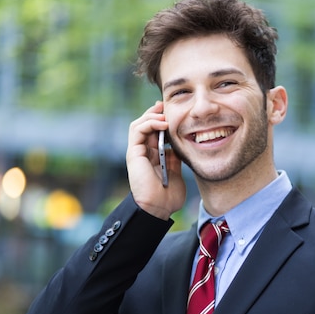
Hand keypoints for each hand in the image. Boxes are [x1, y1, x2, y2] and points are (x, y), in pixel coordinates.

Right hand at [126, 101, 185, 219]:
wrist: (158, 208)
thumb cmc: (168, 195)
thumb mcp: (176, 171)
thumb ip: (176, 158)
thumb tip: (181, 145)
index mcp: (154, 156)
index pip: (156, 132)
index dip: (163, 120)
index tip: (176, 112)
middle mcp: (144, 152)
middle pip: (146, 125)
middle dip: (157, 113)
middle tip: (168, 105)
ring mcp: (137, 152)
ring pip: (140, 124)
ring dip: (152, 115)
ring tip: (165, 113)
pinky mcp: (133, 153)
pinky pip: (137, 131)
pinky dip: (149, 123)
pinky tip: (163, 123)